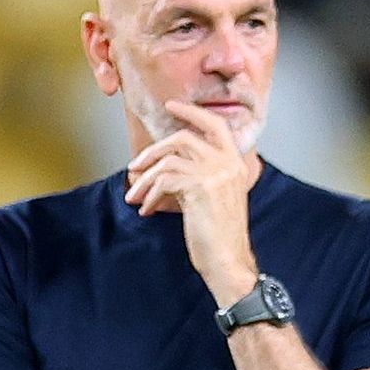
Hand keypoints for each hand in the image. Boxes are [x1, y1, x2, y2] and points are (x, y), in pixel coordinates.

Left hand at [123, 101, 263, 297]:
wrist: (228, 263)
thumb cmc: (220, 238)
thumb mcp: (215, 199)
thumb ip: (200, 177)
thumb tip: (166, 170)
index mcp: (235, 164)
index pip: (216, 125)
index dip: (192, 113)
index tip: (172, 106)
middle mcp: (227, 164)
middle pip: (183, 138)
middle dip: (153, 150)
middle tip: (135, 164)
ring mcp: (215, 173)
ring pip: (168, 160)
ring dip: (145, 179)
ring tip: (134, 195)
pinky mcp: (199, 187)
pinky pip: (163, 181)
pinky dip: (149, 195)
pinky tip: (146, 209)